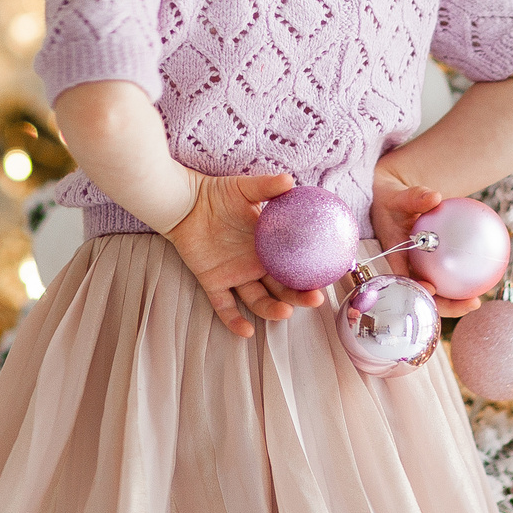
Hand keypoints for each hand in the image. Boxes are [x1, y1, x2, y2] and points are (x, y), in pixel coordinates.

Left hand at [167, 171, 324, 336]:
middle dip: (299, 296)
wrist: (184, 201)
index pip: (294, 265)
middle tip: (315, 299)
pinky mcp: (213, 282)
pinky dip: (233, 320)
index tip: (327, 280)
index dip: (310, 274)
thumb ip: (267, 187)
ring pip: (258, 300)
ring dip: (272, 309)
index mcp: (268, 246)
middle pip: (282, 287)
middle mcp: (255, 265)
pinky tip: (246, 331)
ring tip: (285, 313)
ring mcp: (235, 275)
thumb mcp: (245, 188)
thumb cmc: (216, 194)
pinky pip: (224, 306)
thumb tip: (290, 181)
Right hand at [371, 164, 484, 318]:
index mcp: (394, 258)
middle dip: (446, 305)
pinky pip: (445, 275)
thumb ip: (414, 198)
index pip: (402, 279)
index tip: (432, 289)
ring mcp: (419, 270)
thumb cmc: (392, 201)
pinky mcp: (430, 266)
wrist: (392, 203)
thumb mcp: (398, 197)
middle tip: (472, 303)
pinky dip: (461, 277)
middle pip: (424, 295)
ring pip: (437, 292)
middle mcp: (406, 270)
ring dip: (456, 299)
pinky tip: (483, 276)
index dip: (415, 289)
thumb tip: (435, 197)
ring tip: (478, 300)